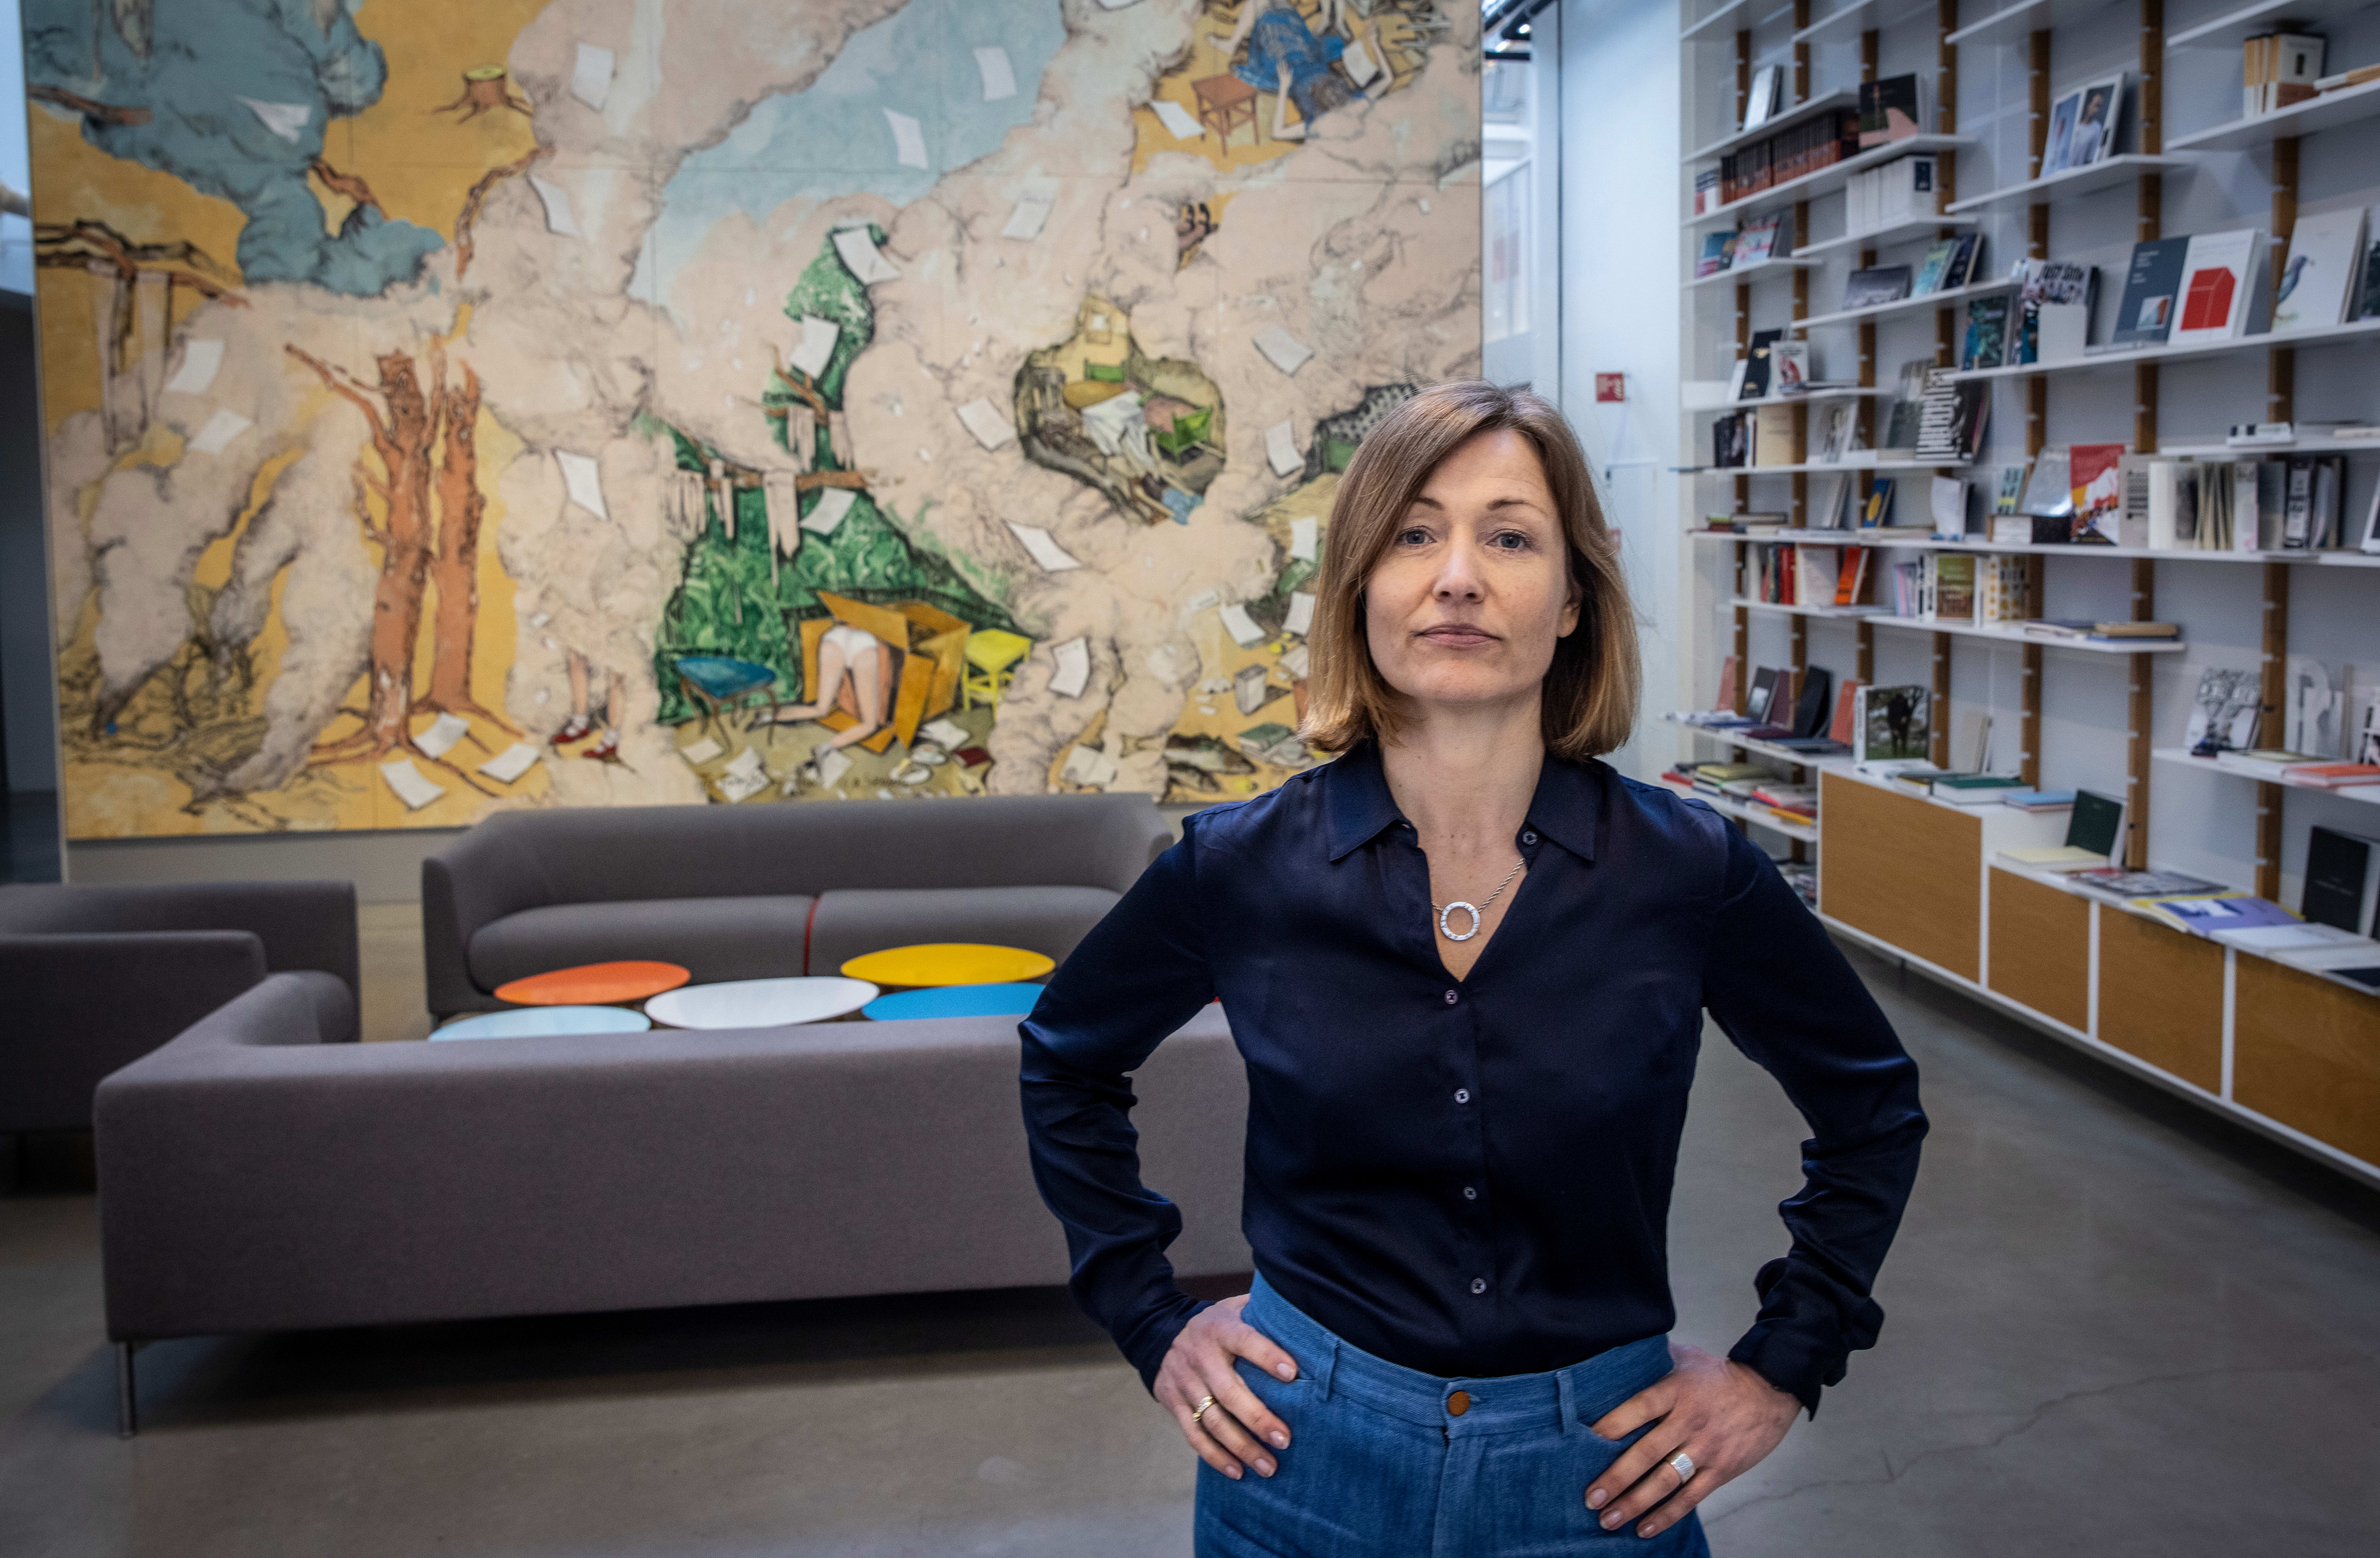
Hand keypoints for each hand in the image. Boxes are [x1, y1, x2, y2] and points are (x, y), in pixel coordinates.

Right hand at [1154, 1295, 1297, 1480]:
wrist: (1161, 1335)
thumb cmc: (1217, 1326)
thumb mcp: (1235, 1308)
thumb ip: (1264, 1312)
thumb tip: (1307, 1312)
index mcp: (1220, 1329)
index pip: (1245, 1341)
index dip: (1268, 1356)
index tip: (1293, 1375)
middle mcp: (1199, 1355)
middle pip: (1228, 1391)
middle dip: (1257, 1418)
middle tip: (1284, 1440)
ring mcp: (1184, 1382)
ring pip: (1211, 1419)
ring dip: (1240, 1446)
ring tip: (1268, 1466)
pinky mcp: (1173, 1403)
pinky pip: (1193, 1434)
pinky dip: (1215, 1456)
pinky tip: (1237, 1471)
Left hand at [1585, 1344, 1799, 1538]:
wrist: (1769, 1391)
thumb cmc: (1717, 1375)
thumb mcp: (1685, 1358)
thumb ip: (1651, 1361)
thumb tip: (1612, 1362)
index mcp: (1675, 1391)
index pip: (1639, 1407)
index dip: (1612, 1425)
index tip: (1584, 1443)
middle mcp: (1689, 1421)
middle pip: (1647, 1452)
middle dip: (1616, 1478)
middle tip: (1590, 1498)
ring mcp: (1706, 1448)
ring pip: (1666, 1481)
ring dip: (1635, 1503)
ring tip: (1608, 1520)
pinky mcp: (1722, 1470)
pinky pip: (1691, 1497)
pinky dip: (1667, 1515)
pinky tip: (1644, 1528)